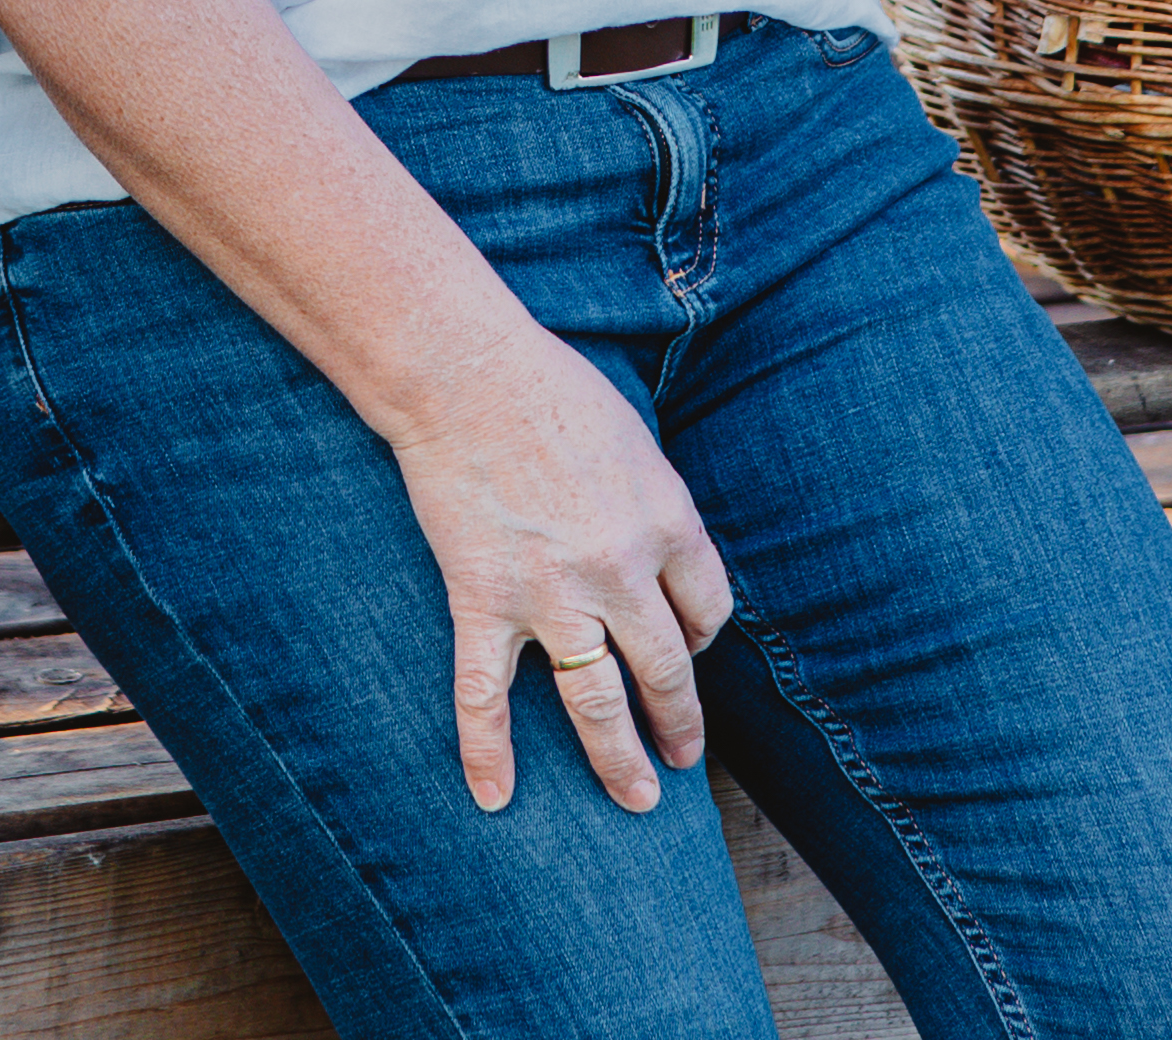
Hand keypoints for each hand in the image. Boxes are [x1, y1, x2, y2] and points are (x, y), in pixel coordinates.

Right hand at [376, 326, 733, 814]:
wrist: (464, 372)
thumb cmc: (552, 389)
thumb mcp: (636, 440)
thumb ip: (656, 504)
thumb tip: (664, 552)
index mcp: (667, 523)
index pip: (708, 609)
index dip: (703, 638)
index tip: (690, 648)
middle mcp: (620, 571)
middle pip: (667, 668)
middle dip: (680, 722)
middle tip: (684, 760)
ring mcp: (550, 595)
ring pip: (596, 701)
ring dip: (619, 758)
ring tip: (638, 799)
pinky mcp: (484, 601)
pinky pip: (486, 694)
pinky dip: (487, 751)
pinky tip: (494, 796)